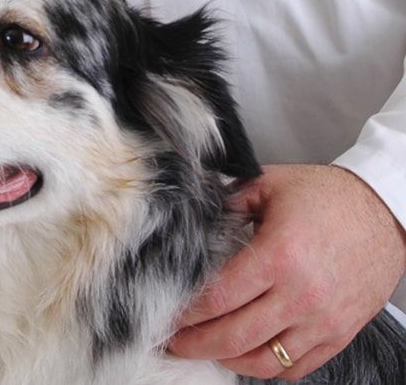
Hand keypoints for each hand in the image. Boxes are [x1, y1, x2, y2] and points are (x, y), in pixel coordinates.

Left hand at [169, 164, 405, 380]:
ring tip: (205, 350)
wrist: (387, 210)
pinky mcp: (340, 333)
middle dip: (194, 344)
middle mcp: (301, 294)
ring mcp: (322, 320)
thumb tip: (195, 219)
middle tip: (173, 342)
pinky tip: (247, 354)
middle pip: (233, 337)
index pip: (218, 298)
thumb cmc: (329, 196)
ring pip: (264, 360)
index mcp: (279, 255)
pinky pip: (297, 367)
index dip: (186, 313)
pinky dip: (267, 367)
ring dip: (227, 360)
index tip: (168, 315)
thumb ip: (227, 203)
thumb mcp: (269, 184)